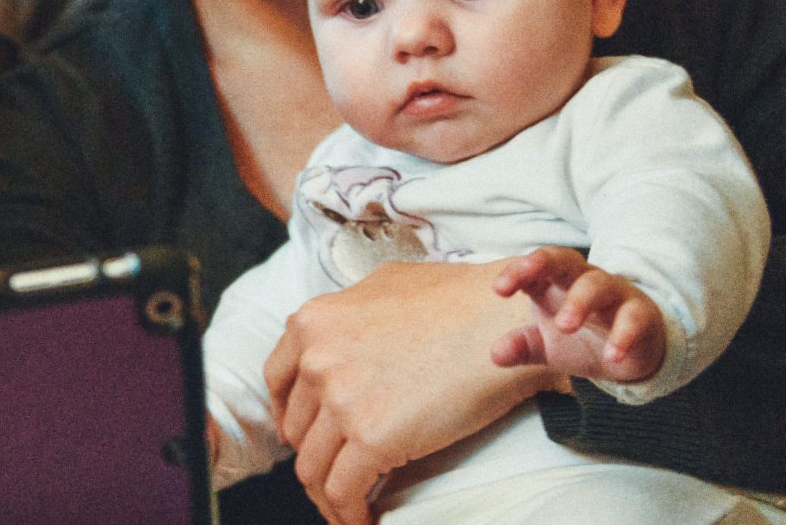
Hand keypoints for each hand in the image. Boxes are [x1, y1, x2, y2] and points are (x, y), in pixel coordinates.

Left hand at [264, 259, 562, 524]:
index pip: (278, 381)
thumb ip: (352, 312)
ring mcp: (341, 400)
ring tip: (349, 507)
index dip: (289, 414)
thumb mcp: (387, 284)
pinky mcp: (372, 438)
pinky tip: (364, 520)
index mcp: (314, 323)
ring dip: (327, 494)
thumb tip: (345, 334)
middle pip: (298, 429)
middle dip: (315, 454)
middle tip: (337, 471)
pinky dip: (349, 513)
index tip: (303, 433)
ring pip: (313, 467)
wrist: (508, 319)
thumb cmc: (462, 299)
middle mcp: (317, 360)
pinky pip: (343, 491)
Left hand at [490, 246, 666, 383]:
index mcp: (556, 282)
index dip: (517, 272)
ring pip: (598, 284)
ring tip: (565, 326)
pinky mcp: (641, 314)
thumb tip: (495, 355)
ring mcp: (615, 294)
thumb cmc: (583, 338)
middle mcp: (585, 280)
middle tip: (525, 284)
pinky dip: (623, 336)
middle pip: (565, 260)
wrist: (633, 353)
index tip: (499, 289)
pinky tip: (612, 356)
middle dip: (543, 264)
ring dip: (580, 302)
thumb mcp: (547, 346)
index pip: (535, 267)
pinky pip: (633, 318)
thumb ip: (523, 346)